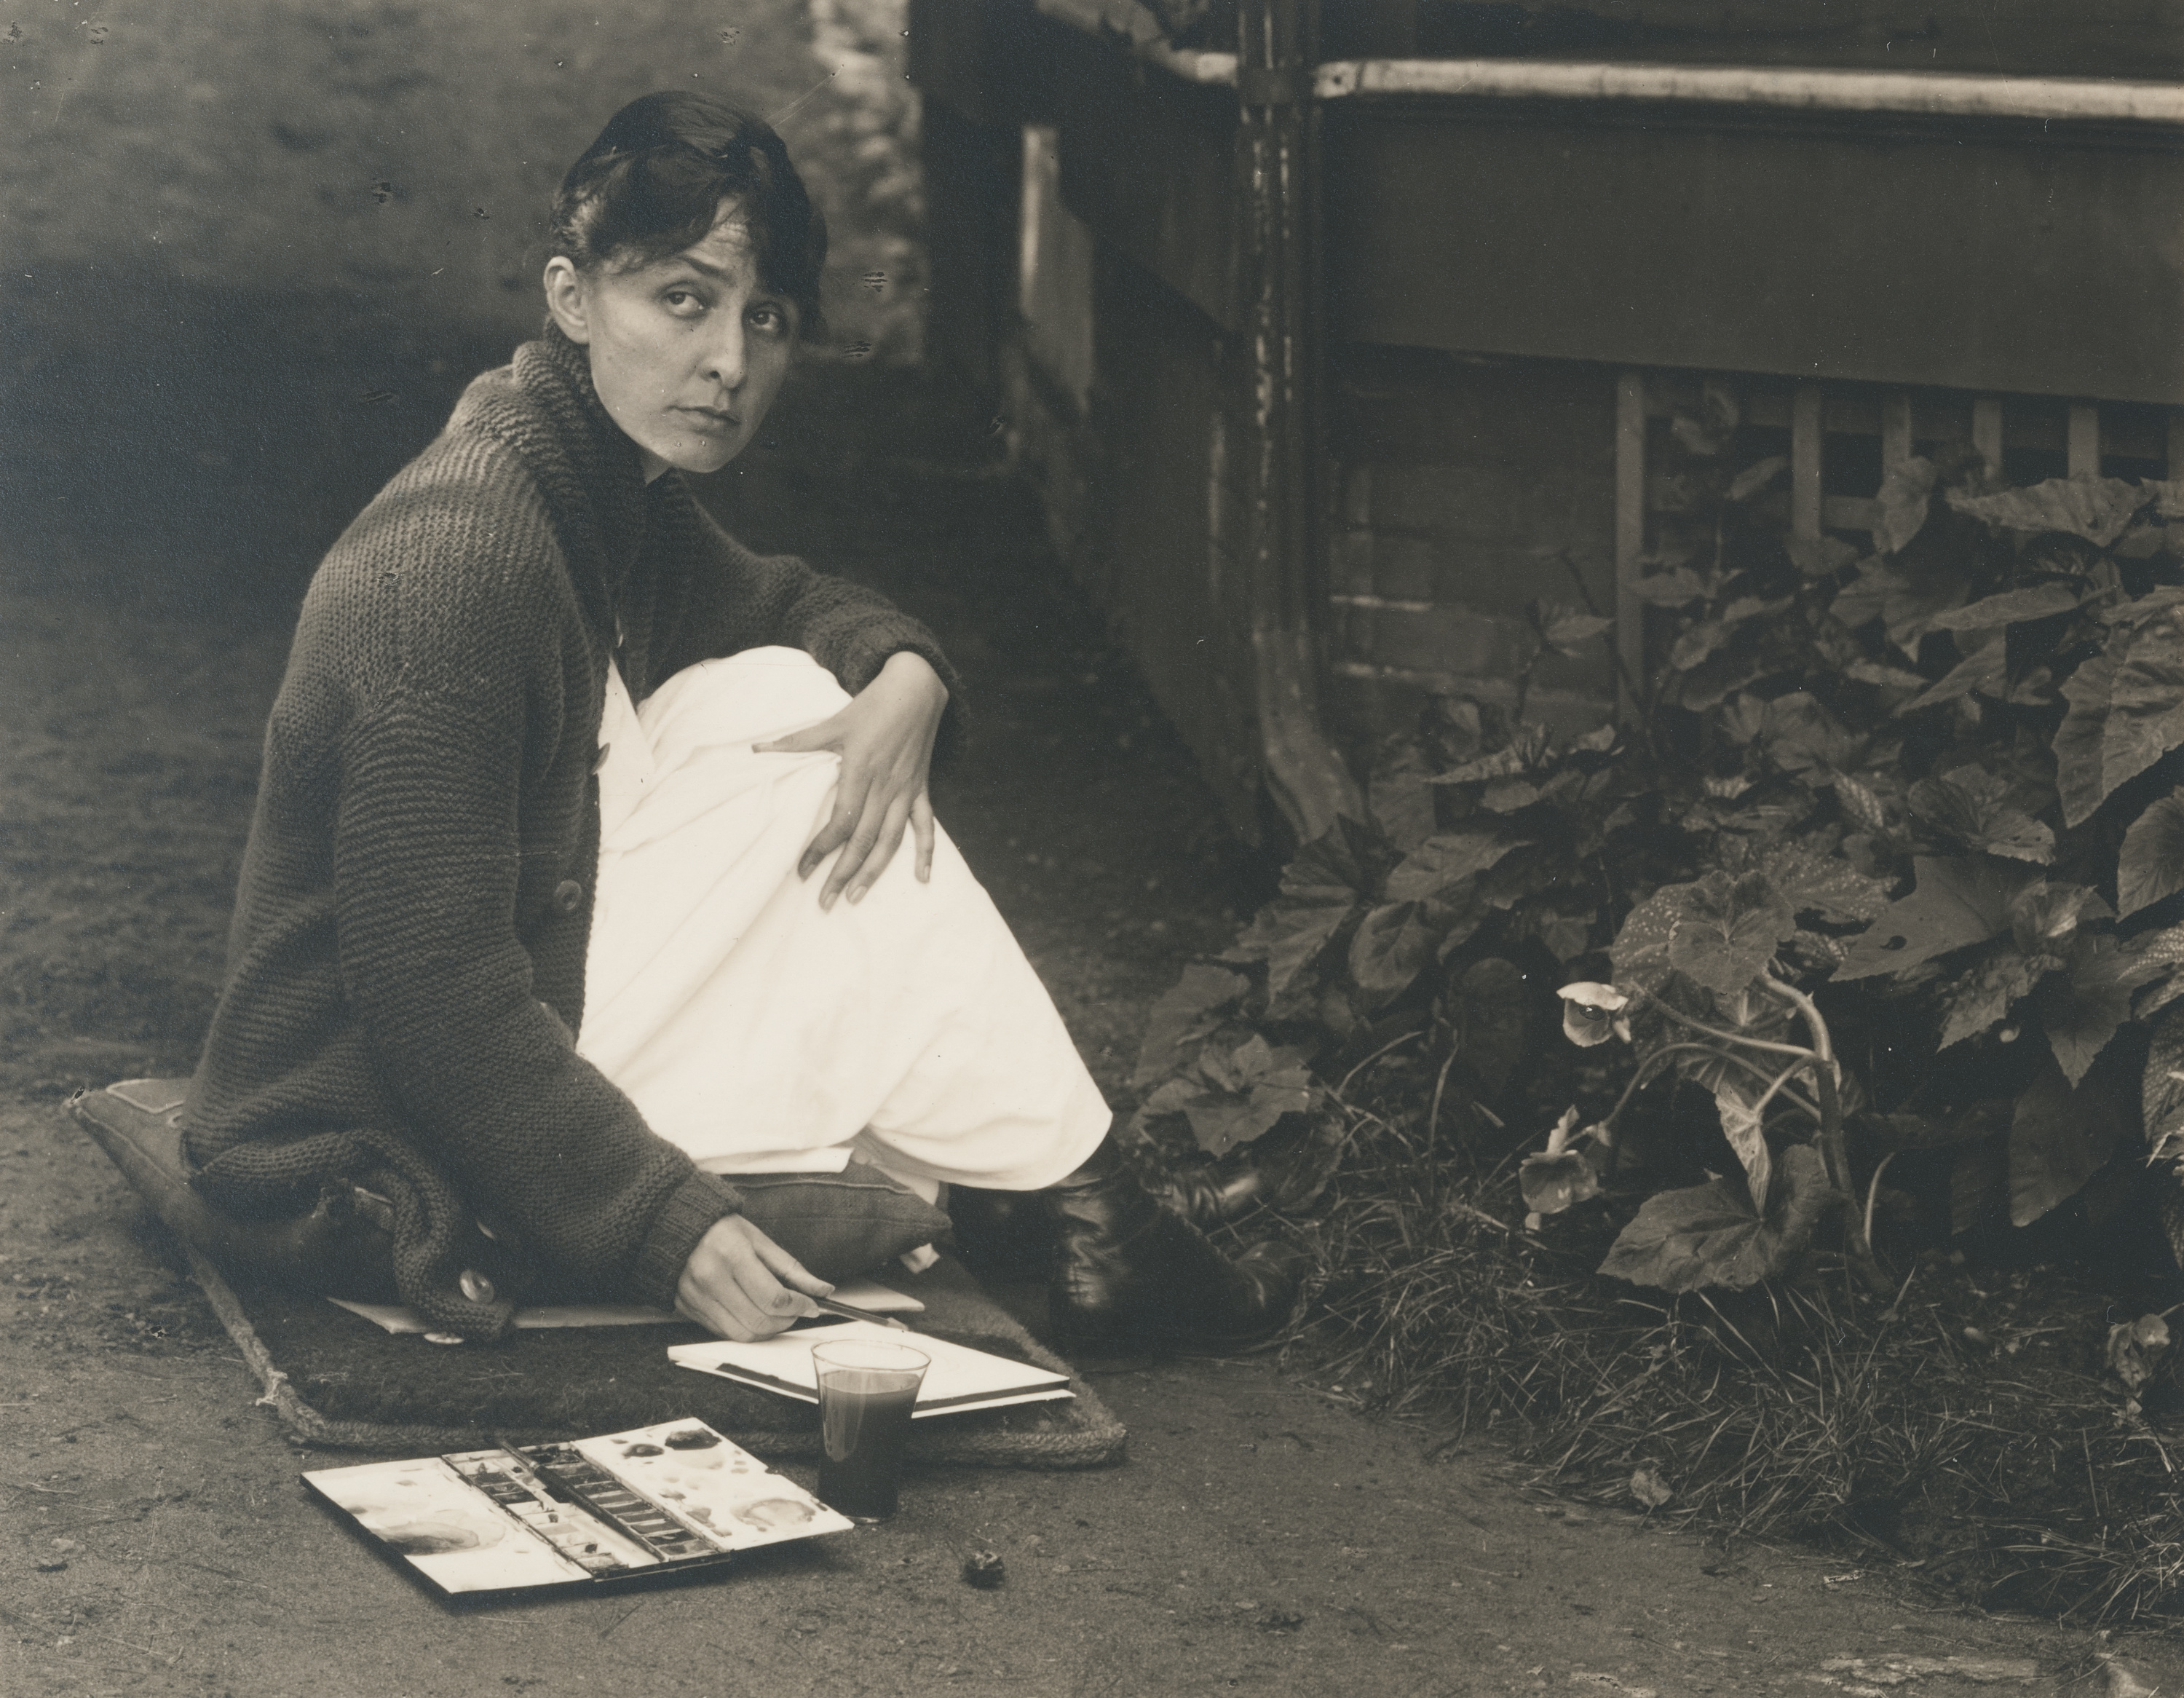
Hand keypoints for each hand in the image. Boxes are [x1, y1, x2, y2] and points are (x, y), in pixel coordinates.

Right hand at [675, 1214, 833, 1340]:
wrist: (678, 1226)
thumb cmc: (722, 1230)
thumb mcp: (760, 1240)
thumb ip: (792, 1268)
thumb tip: (823, 1290)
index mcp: (732, 1255)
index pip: (773, 1297)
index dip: (799, 1306)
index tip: (811, 1305)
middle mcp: (711, 1279)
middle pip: (760, 1321)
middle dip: (786, 1321)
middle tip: (795, 1310)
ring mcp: (697, 1297)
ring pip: (742, 1334)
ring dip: (768, 1331)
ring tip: (775, 1314)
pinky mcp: (688, 1310)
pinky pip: (724, 1333)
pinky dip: (745, 1330)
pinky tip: (752, 1314)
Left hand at [754, 650, 947, 910]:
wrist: (917, 689)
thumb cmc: (871, 706)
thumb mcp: (833, 722)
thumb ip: (796, 741)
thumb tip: (757, 750)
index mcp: (860, 770)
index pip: (840, 821)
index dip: (821, 848)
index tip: (803, 870)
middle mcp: (884, 786)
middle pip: (863, 839)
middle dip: (843, 873)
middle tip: (825, 902)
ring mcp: (905, 790)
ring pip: (891, 840)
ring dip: (875, 871)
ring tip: (856, 896)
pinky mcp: (920, 790)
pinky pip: (925, 825)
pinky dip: (927, 852)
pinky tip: (922, 878)